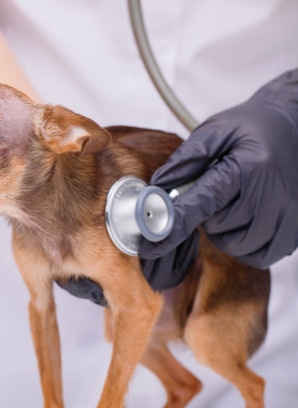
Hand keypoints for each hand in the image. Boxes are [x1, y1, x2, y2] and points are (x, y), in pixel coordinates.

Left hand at [139, 69, 297, 269]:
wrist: (296, 125)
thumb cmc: (252, 127)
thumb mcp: (216, 130)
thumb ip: (185, 159)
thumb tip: (157, 188)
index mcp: (249, 166)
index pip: (202, 202)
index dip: (173, 224)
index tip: (150, 244)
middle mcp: (272, 194)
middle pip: (217, 227)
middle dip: (204, 214)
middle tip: (213, 191)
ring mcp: (288, 215)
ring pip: (236, 245)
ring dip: (223, 231)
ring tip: (230, 202)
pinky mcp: (295, 231)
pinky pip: (259, 255)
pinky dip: (244, 245)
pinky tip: (243, 222)